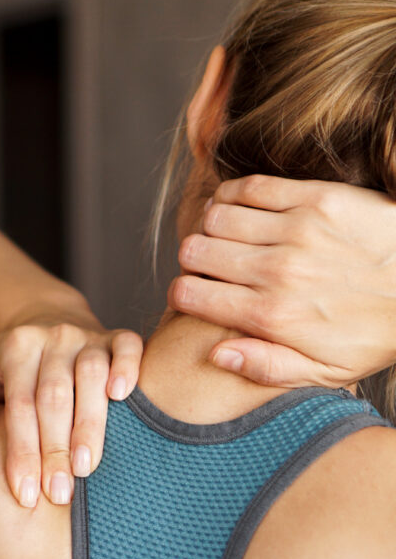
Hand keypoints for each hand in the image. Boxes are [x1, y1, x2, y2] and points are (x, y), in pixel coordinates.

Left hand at [0, 315, 142, 507]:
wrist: (47, 319)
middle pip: (54, 396)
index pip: (20, 405)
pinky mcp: (115, 336)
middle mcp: (53, 338)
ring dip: (90, 424)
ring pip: (91, 376)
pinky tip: (123, 396)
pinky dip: (128, 368)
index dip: (23, 451)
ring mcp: (86, 336)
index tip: (26, 494)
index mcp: (17, 346)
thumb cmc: (9, 362)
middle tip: (58, 493)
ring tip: (86, 467)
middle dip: (55, 449)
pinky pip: (128, 346)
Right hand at [170, 174, 395, 386]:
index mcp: (271, 317)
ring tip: (226, 237)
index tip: (194, 293)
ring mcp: (297, 231)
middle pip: (193, 252)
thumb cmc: (376, 333)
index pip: (188, 294)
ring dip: (212, 227)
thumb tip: (215, 354)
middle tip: (210, 265)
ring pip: (215, 217)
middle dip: (192, 260)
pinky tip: (243, 209)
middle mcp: (277, 272)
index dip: (182, 294)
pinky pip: (249, 187)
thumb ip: (265, 367)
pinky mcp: (317, 198)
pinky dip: (234, 195)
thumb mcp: (324, 372)